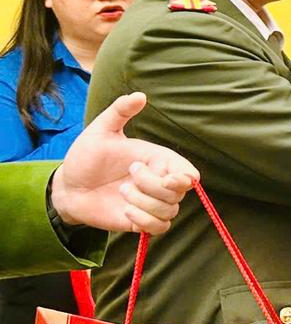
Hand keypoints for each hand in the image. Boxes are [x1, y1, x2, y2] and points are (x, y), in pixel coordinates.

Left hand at [51, 93, 198, 233]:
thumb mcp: (100, 131)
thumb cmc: (86, 156)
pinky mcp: (141, 222)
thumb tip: (140, 95)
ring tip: (122, 192)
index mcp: (158, 160)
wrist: (68, 187)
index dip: (185, 178)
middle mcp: (159, 182)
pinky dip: (145, 221)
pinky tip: (126, 212)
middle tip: (129, 174)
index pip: (188, 173)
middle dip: (152, 186)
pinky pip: (159, 228)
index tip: (169, 178)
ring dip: (144, 203)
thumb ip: (119, 112)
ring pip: (169, 211)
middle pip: (178, 192)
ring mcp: (151, 203)